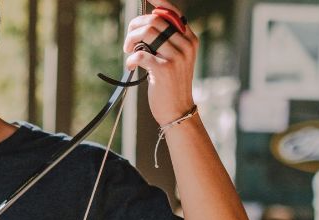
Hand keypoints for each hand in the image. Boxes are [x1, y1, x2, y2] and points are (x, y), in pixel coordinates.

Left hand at [123, 0, 198, 124]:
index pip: (174, 13)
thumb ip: (166, 41)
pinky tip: (131, 65)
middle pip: (156, 20)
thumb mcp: (175, 59)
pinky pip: (141, 54)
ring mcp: (177, 57)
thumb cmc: (171, 83)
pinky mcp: (164, 69)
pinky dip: (131, 58)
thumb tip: (146, 23)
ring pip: (147, 32)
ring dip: (131, 40)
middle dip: (136, 26)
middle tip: (129, 41)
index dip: (160, 2)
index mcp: (190, 39)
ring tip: (129, 51)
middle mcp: (186, 45)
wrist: (177, 109)